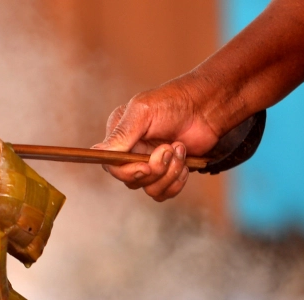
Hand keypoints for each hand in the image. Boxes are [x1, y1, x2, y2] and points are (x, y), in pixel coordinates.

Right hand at [92, 76, 221, 201]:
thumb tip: (98, 153)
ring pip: (150, 189)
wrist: (205, 108)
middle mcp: (132, 153)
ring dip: (169, 173)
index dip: (127, 172)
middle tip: (169, 149)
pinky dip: (177, 181)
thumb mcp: (142, 112)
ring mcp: (150, 165)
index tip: (145, 167)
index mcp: (119, 137)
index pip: (111, 166)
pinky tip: (185, 162)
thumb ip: (121, 134)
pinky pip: (165, 193)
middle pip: (132, 181)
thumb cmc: (173, 102)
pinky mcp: (167, 174)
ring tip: (179, 149)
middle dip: (155, 170)